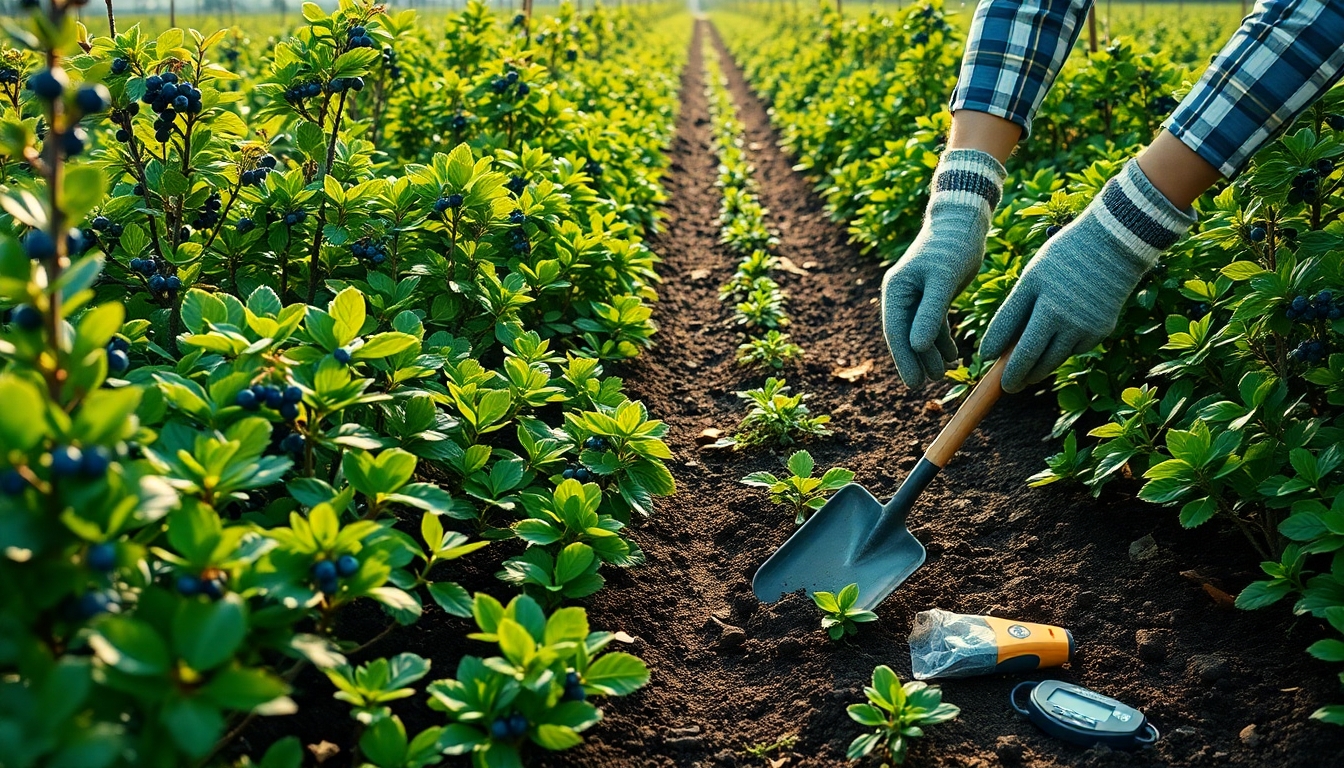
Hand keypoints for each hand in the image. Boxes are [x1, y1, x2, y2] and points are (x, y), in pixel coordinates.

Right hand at [882, 149, 1004, 388]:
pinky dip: (942, 340)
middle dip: (917, 360)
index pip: (896, 331)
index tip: (912, 383)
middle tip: (926, 385)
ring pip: (921, 332)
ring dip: (931, 353)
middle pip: (906, 335)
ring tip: (942, 374)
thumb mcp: (943, 280)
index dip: (904, 359)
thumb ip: (929, 314)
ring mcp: (917, 295)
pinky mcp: (934, 294)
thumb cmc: (953, 246)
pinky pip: (934, 324)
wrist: (965, 220)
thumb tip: (916, 347)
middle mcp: (902, 293)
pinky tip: (953, 356)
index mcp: (896, 289)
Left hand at [980, 158, 1195, 391]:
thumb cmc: (1065, 257)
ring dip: (1037, 371)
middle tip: (1006, 386)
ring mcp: (1082, 324)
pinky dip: (1062, 352)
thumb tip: (1001, 347)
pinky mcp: (1100, 332)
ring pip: (1052, 360)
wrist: (1117, 243)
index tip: (985, 359)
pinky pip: (1074, 351)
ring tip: (1026, 377)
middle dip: (1014, 375)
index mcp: (1036, 291)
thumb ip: (1017, 308)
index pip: (1006, 329)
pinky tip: (1058, 346)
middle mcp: (1058, 312)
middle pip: (1029, 355)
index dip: (993, 348)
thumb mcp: (1034, 276)